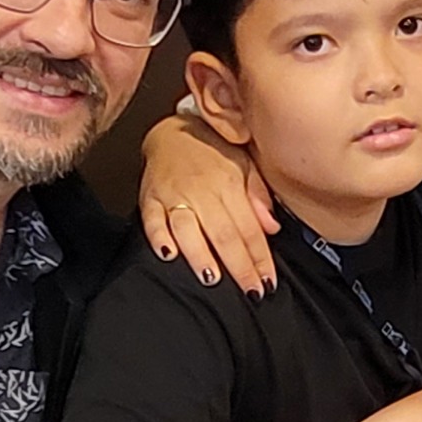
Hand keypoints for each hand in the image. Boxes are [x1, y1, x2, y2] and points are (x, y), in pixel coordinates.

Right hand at [140, 115, 279, 292]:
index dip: (260, 257)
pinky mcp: (149, 198)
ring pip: (187, 229)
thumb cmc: (212, 151)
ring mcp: (174, 196)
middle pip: (223, 235)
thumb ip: (258, 195)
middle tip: (250, 290)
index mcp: (229, 184)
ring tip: (212, 278)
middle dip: (238, 266)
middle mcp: (202, 191)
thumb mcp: (245, 163)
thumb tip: (272, 227)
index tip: (268, 281)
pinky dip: (159, 238)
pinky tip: (168, 255)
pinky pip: (151, 221)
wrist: (171, 130)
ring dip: (200, 255)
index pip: (249, 229)